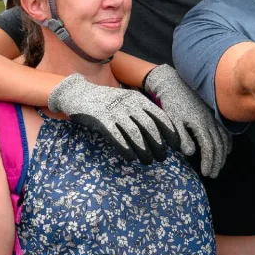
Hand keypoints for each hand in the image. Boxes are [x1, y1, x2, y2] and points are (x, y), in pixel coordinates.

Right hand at [47, 73, 178, 163]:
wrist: (78, 93)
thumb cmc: (105, 101)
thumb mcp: (126, 101)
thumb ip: (140, 112)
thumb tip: (158, 133)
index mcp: (137, 98)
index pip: (159, 115)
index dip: (169, 131)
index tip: (176, 145)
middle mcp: (128, 104)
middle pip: (149, 126)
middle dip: (158, 143)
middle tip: (162, 157)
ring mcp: (114, 111)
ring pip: (134, 132)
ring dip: (143, 149)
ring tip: (148, 161)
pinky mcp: (101, 119)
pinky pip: (116, 135)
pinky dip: (125, 147)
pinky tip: (130, 157)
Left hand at [143, 64, 232, 177]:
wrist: (176, 85)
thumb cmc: (172, 104)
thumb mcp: (174, 121)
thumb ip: (182, 137)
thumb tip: (191, 153)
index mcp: (200, 124)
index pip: (208, 148)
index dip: (208, 162)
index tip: (205, 173)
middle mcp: (211, 122)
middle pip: (218, 146)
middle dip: (216, 162)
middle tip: (212, 174)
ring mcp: (214, 118)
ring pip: (224, 139)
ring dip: (223, 155)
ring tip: (218, 166)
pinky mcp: (214, 115)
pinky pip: (225, 131)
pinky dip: (227, 142)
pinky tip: (226, 150)